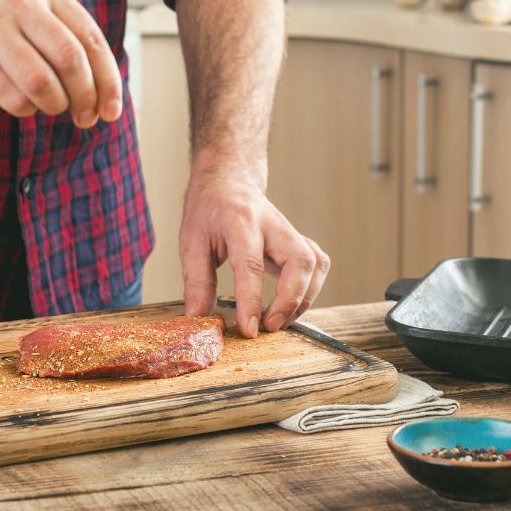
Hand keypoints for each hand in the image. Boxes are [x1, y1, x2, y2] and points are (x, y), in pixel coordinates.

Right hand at [0, 0, 121, 126]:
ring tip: (52, 106)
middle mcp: (20, 2)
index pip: (92, 39)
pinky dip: (27, 109)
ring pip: (42, 83)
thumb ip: (71, 41)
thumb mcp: (36, 13)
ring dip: (55, 105)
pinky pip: (14, 98)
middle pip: (71, 60)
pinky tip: (23, 100)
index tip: (112, 110)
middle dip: (85, 97)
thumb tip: (108, 98)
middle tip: (85, 116)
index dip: (108, 81)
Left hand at [179, 167, 329, 337]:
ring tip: (279, 320)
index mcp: (239, 221)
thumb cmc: (209, 210)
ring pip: (315, 263)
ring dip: (304, 298)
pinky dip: (311, 289)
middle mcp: (271, 224)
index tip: (249, 329)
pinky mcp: (299, 239)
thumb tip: (198, 318)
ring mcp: (289, 230)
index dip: (251, 300)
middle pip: (299, 260)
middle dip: (291, 299)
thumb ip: (196, 281)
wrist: (228, 181)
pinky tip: (291, 303)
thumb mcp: (191, 242)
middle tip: (270, 325)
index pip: (251, 263)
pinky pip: (318, 264)